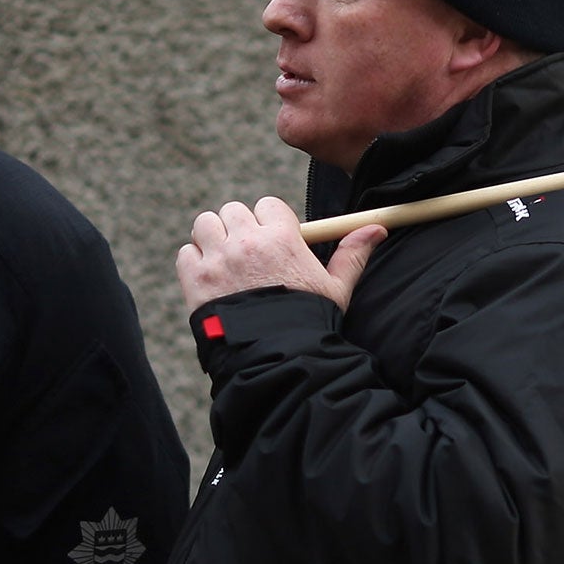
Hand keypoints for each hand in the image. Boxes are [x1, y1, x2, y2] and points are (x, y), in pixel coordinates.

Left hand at [177, 197, 384, 314]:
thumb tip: (377, 229)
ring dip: (212, 238)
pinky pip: (186, 252)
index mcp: (281, 237)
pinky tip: (209, 279)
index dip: (268, 221)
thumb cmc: (308, 323)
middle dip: (239, 228)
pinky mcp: (195, 278)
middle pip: (234, 211)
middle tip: (246, 253)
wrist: (275, 359)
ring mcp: (218, 259)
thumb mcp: (336, 288)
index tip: (272, 241)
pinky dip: (194, 262)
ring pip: (205, 225)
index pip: (267, 205)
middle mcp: (247, 241)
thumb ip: (352, 254)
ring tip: (224, 262)